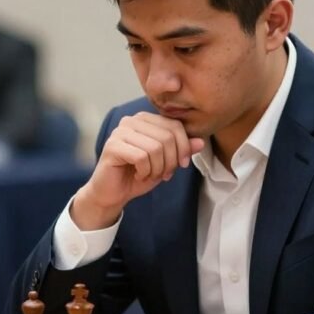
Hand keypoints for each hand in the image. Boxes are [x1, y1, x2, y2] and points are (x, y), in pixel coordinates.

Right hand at [73, 113, 204, 229]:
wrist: (112, 193)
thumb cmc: (138, 174)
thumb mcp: (166, 162)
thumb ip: (182, 150)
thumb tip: (201, 142)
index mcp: (145, 119)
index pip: (175, 126)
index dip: (184, 147)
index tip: (181, 165)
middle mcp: (131, 120)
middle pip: (167, 137)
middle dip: (171, 161)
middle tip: (164, 173)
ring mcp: (120, 132)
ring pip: (155, 148)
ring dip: (158, 168)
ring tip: (150, 174)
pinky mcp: (112, 146)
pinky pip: (141, 157)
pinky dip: (145, 171)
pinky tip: (138, 174)